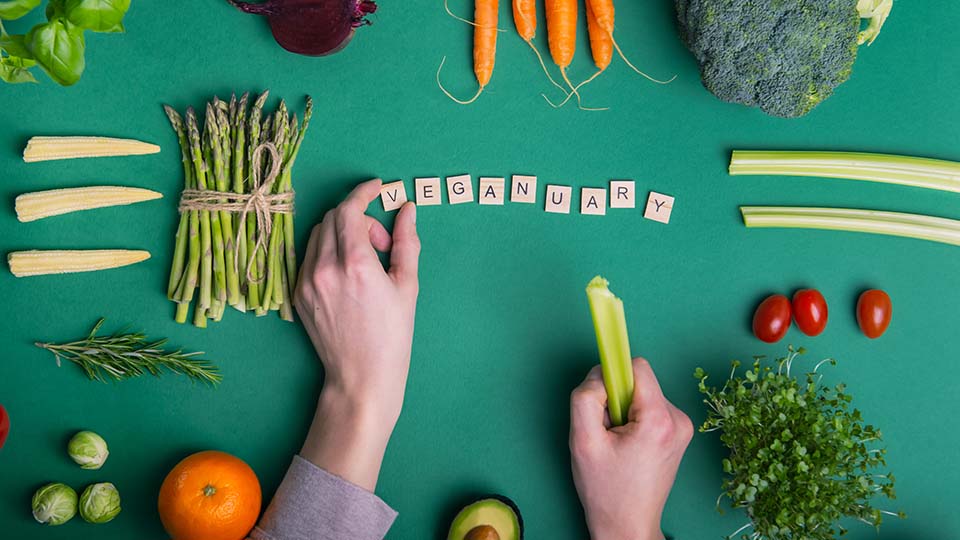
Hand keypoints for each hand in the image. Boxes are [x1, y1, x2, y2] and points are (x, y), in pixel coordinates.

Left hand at [294, 179, 419, 489]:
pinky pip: (309, 255)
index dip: (363, 193)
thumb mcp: (407, 287)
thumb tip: (406, 210)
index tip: (377, 188)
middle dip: (359, 217)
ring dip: (342, 232)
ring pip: (318, 234)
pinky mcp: (297, 293)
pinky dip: (328, 250)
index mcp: (356, 265)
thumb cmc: (392, 337)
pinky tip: (348, 273)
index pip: (349, 210)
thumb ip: (405, 243)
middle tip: (382, 242)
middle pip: (333, 217)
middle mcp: (325, 269)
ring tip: (366, 259)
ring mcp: (306, 281)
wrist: (361, 378)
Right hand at [569, 358, 692, 539]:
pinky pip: (650, 407)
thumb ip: (586, 398)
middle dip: (616, 399)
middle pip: (639, 381)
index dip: (612, 377)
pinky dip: (634, 419)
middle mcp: (678, 419)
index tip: (602, 399)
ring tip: (617, 442)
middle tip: (607, 432)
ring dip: (624, 410)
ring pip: (643, 393)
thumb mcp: (582, 441)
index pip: (637, 367)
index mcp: (659, 420)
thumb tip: (600, 373)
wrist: (628, 524)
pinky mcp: (678, 433)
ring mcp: (682, 427)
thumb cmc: (606, 490)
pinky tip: (628, 446)